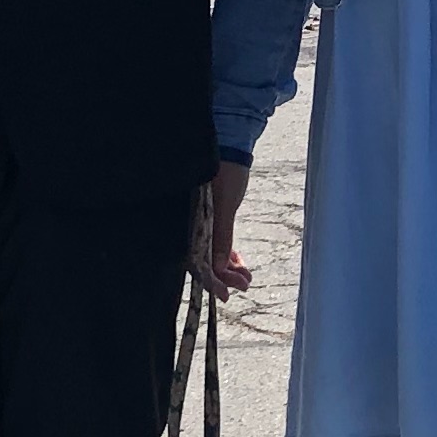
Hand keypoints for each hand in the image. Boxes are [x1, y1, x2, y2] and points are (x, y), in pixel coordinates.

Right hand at [193, 156, 252, 294]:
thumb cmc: (225, 171)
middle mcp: (191, 223)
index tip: (225, 295)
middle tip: (245, 284)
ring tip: (247, 277)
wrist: (231, 141)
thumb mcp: (224, 206)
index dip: (210, 280)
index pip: (196, 259)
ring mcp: (201, 219)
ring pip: (211, 251)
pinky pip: (215, 240)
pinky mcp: (211, 213)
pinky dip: (227, 252)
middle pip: (203, 259)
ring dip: (228, 266)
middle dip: (224, 276)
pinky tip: (239, 262)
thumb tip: (218, 269)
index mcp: (189, 221)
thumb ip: (220, 236)